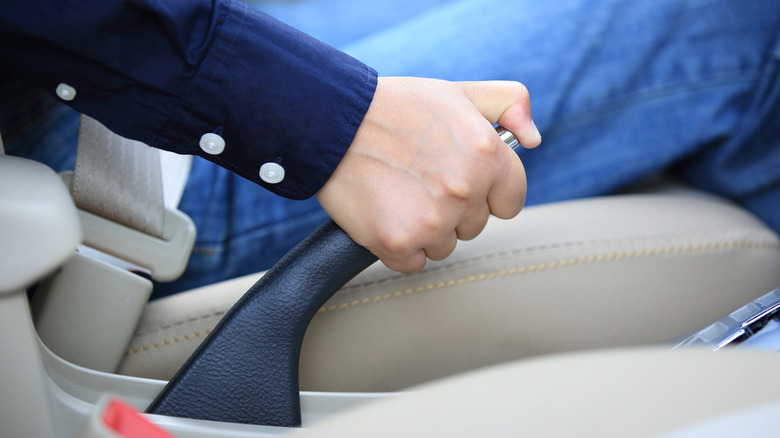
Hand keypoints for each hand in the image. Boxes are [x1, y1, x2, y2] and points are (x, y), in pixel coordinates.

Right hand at [316, 77, 540, 273]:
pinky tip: (385, 213)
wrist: (330, 121)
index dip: (487, 192)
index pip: (510, 201)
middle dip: (452, 209)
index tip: (461, 181)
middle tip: (419, 178)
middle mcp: (464, 191)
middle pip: (474, 226)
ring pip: (444, 246)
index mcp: (487, 156)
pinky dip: (399, 246)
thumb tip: (534, 139)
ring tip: (399, 192)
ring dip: (425, 228)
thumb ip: (509, 104)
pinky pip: (413, 262)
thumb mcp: (460, 92)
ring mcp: (431, 222)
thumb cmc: (396, 106)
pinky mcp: (397, 243)